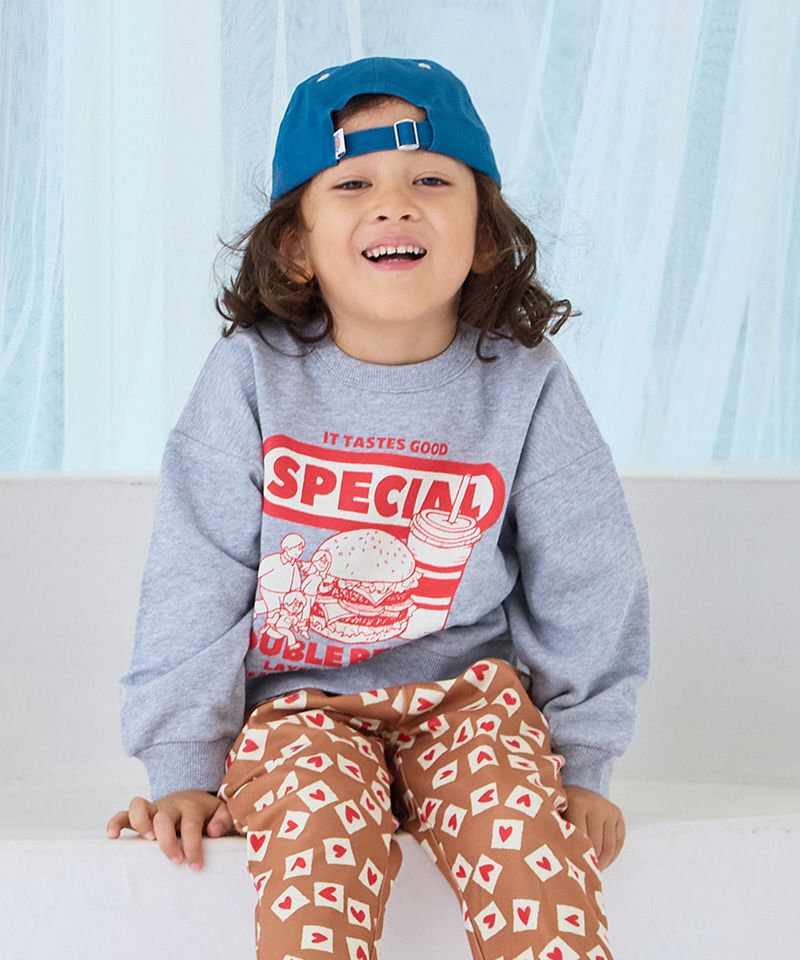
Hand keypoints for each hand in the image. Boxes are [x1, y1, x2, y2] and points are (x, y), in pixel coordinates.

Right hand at [106, 789, 234, 870]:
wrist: (192, 797)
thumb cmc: (206, 814)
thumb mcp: (221, 813)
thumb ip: (224, 820)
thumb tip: (213, 831)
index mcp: (192, 807)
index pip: (191, 826)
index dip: (193, 846)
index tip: (196, 866)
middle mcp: (171, 806)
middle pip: (164, 818)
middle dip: (168, 841)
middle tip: (176, 861)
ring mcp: (154, 809)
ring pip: (140, 807)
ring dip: (141, 823)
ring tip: (147, 841)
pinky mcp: (141, 814)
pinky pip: (124, 813)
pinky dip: (116, 822)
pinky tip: (113, 836)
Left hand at [561, 784, 625, 869]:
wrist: (581, 783)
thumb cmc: (564, 802)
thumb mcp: (556, 810)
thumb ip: (557, 828)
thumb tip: (554, 858)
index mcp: (577, 804)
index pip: (580, 837)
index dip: (577, 856)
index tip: (573, 869)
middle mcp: (596, 805)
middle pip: (596, 844)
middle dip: (592, 862)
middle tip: (585, 874)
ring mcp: (609, 810)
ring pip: (609, 845)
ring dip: (603, 862)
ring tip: (595, 871)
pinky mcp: (618, 815)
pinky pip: (619, 841)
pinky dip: (613, 856)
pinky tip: (604, 862)